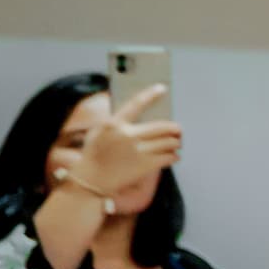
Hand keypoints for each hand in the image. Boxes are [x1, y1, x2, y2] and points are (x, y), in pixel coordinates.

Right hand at [69, 86, 180, 200]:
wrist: (91, 179)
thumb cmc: (95, 153)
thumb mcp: (99, 131)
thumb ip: (117, 120)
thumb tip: (142, 109)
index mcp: (113, 124)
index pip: (136, 104)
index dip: (150, 95)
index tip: (162, 88)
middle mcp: (126, 135)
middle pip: (164, 126)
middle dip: (175, 129)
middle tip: (178, 130)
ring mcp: (137, 151)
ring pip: (170, 142)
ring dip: (176, 142)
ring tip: (175, 143)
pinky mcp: (145, 166)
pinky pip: (170, 157)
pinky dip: (174, 155)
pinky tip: (172, 155)